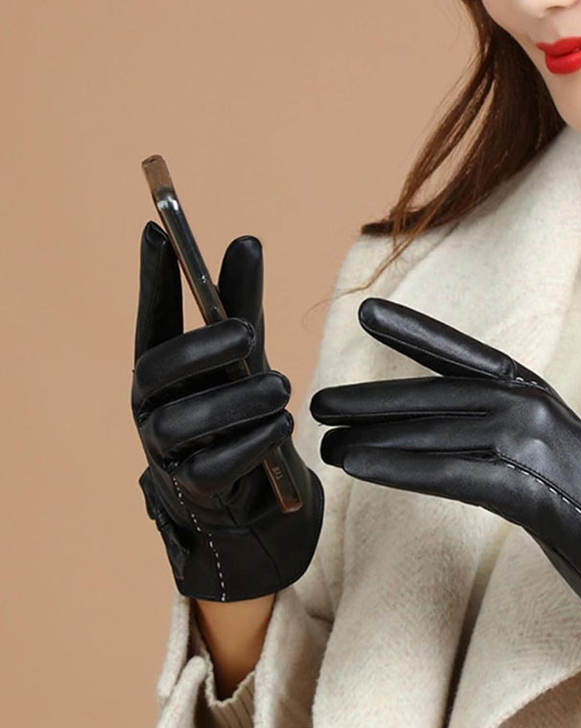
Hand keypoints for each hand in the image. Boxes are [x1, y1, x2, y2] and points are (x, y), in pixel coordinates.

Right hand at [131, 221, 323, 600]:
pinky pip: (214, 467)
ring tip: (282, 387)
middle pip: (158, 369)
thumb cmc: (240, 410)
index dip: (153, 278)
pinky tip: (281, 427)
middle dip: (201, 347)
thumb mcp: (246, 354)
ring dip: (237, 400)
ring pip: (186, 421)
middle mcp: (154, 404)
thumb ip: (243, 304)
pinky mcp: (193, 488)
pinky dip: (250, 444)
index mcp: (164, 367)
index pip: (151, 317)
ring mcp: (168, 449)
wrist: (252, 497)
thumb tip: (246, 240)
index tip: (159, 231)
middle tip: (247, 332)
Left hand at [310, 297, 580, 663]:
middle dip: (376, 398)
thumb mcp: (552, 455)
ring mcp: (537, 446)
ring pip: (440, 432)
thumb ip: (506, 434)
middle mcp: (536, 408)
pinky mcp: (533, 491)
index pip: (467, 354)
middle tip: (321, 402)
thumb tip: (446, 431)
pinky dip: (402, 467)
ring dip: (376, 435)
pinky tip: (361, 467)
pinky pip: (453, 474)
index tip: (368, 314)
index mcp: (540, 393)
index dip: (415, 332)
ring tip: (326, 441)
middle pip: (440, 395)